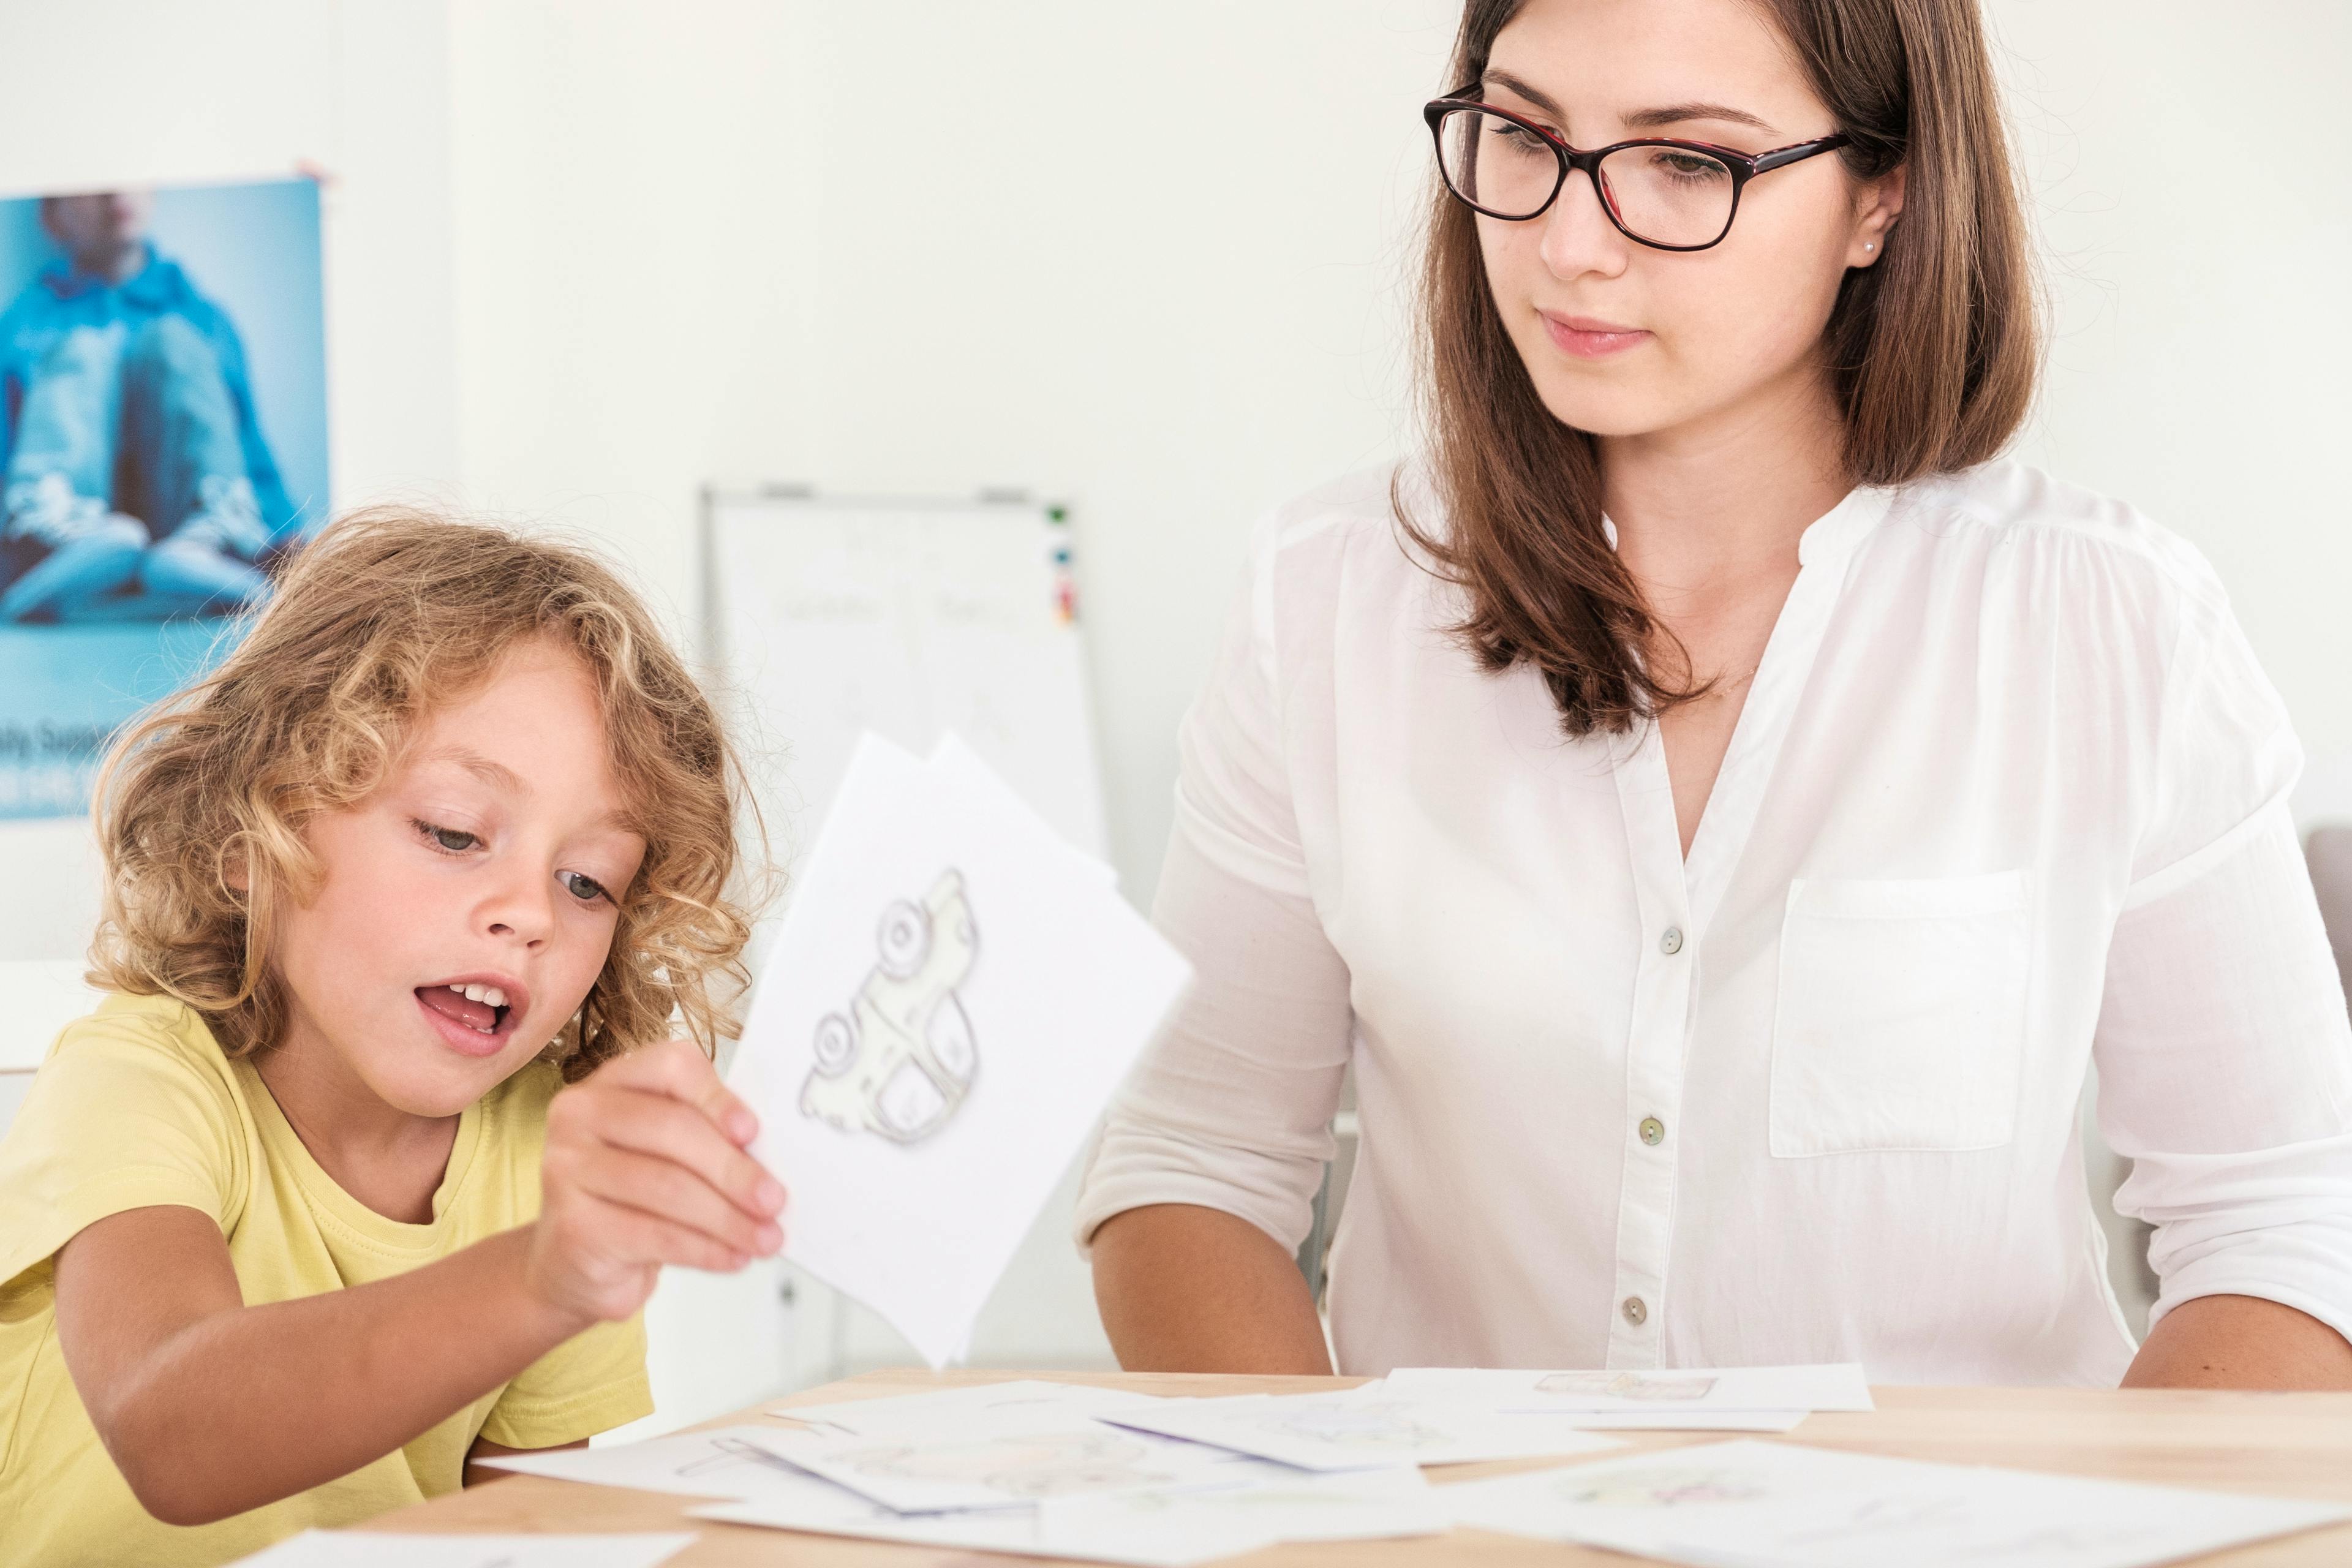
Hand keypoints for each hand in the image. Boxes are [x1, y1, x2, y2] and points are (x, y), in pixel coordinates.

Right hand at [526, 1037, 786, 1324]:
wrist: (575, 1261)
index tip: (753, 1132)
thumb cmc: (632, 1197)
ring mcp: (567, 1170)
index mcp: (611, 1081)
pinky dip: (705, 1250)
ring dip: (728, 1218)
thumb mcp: (666, 1154)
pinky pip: (655, 1235)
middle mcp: (579, 1115)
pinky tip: (733, 1258)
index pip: (670, 1068)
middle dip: (733, 1169)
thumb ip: (707, 1137)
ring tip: (765, 1239)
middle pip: (672, 1129)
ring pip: (667, 1187)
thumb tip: (768, 1157)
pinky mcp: (573, 1226)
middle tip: (774, 1200)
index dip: (716, 1097)